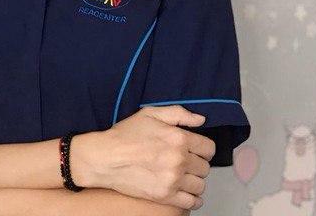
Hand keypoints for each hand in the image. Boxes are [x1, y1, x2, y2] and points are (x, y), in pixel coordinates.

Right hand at [84, 106, 214, 209]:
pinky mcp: (165, 196)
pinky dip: (192, 198)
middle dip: (196, 163)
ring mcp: (173, 180)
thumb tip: (201, 119)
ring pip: (200, 185)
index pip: (209, 148)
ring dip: (193, 180)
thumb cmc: (126, 134)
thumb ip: (178, 114)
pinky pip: (192, 202)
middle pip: (205, 167)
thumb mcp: (150, 114)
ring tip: (181, 175)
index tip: (193, 149)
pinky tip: (183, 190)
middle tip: (183, 161)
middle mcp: (179, 160)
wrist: (106, 157)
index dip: (202, 148)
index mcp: (178, 138)